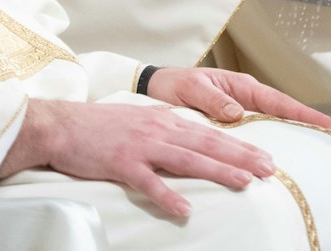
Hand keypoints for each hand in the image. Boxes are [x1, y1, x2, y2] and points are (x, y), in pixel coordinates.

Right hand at [0, 98, 275, 217]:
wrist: (62, 125)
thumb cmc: (102, 127)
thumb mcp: (144, 123)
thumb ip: (170, 134)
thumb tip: (196, 147)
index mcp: (168, 121)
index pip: (213, 134)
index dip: (241, 145)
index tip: (266, 156)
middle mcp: (161, 130)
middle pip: (209, 144)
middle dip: (242, 156)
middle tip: (269, 169)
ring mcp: (142, 147)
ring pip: (188, 160)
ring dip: (218, 171)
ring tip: (244, 182)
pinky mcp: (121, 164)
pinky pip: (148, 183)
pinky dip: (167, 196)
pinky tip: (185, 209)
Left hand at [146, 67, 330, 135]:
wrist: (155, 87)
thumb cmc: (174, 84)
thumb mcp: (192, 90)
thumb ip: (213, 101)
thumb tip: (238, 113)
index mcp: (242, 87)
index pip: (280, 102)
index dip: (305, 114)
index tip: (329, 124)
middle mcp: (248, 98)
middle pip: (288, 111)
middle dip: (316, 123)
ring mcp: (244, 108)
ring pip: (279, 121)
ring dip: (303, 131)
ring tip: (328, 144)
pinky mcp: (235, 120)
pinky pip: (263, 129)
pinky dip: (282, 136)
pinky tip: (292, 149)